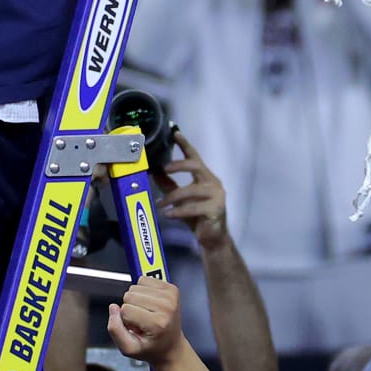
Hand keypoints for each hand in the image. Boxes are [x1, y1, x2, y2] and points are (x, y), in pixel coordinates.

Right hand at [106, 278, 185, 366]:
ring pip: (136, 286)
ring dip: (137, 299)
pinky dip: (144, 291)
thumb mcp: (129, 349)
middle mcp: (166, 307)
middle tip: (141, 320)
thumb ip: (115, 330)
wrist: (171, 347)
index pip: (125, 309)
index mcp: (157, 323)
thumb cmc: (151, 348)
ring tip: (146, 313)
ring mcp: (170, 296)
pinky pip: (145, 280)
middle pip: (130, 295)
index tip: (136, 328)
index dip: (126, 320)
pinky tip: (150, 304)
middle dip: (131, 308)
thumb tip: (113, 308)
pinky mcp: (172, 288)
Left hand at [156, 131, 227, 251]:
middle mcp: (213, 182)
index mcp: (205, 177)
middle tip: (164, 168)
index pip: (195, 157)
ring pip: (191, 190)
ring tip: (161, 204)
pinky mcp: (216, 209)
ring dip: (173, 197)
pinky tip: (168, 214)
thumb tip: (153, 172)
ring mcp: (217, 195)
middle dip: (179, 165)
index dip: (185, 144)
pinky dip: (178, 211)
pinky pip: (193, 207)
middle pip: (197, 166)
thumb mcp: (180, 199)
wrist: (212, 238)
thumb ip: (169, 185)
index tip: (175, 133)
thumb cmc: (197, 216)